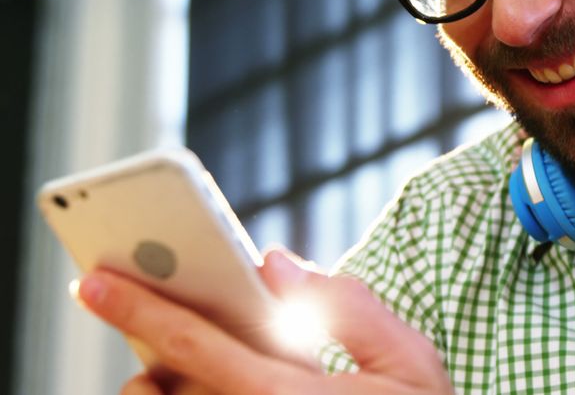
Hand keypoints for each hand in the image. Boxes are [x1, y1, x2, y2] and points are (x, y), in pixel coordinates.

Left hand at [76, 250, 452, 393]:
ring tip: (171, 365)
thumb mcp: (409, 362)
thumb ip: (348, 306)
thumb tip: (276, 264)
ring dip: (158, 388)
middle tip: (130, 307)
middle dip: (143, 348)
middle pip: (164, 391)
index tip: (94, 284)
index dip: (141, 311)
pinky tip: (201, 382)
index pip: (197, 348)